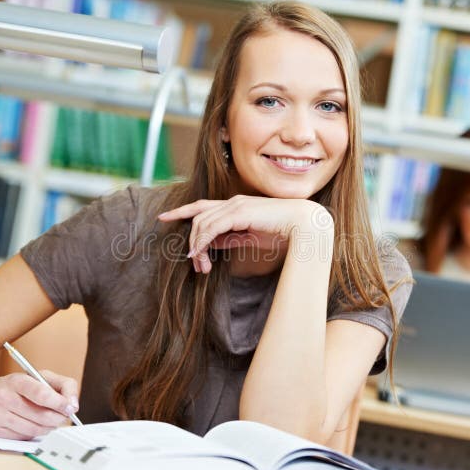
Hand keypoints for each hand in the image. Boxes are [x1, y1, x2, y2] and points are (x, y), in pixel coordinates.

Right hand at [0, 370, 78, 439]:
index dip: (59, 402)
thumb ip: (62, 385)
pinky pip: (22, 437)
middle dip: (57, 418)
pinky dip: (34, 434)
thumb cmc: (15, 387)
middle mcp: (3, 397)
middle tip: (63, 416)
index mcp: (16, 381)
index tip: (71, 408)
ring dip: (48, 428)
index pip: (41, 393)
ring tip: (51, 421)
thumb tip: (73, 405)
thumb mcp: (38, 377)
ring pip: (33, 429)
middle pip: (40, 415)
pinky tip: (35, 426)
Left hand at [158, 195, 332, 273]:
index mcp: (237, 206)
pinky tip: (200, 255)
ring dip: (197, 246)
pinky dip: (201, 242)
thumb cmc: (284, 232)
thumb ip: (231, 238)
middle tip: (195, 265)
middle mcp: (233, 202)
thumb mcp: (251, 238)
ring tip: (200, 267)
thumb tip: (212, 244)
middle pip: (198, 217)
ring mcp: (235, 205)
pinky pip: (210, 227)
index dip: (182, 211)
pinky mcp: (239, 212)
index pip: (202, 206)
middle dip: (191, 241)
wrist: (306, 225)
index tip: (164, 217)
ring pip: (202, 223)